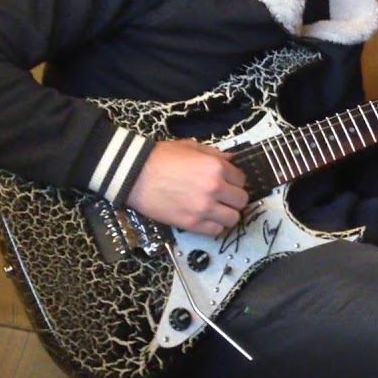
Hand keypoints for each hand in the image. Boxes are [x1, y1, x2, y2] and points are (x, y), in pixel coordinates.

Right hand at [126, 138, 248, 235]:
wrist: (135, 174)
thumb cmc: (162, 157)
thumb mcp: (191, 147)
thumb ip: (215, 154)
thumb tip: (232, 159)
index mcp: (216, 167)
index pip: (241, 179)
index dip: (235, 181)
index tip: (227, 182)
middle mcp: (215, 188)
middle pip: (241, 201)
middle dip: (234, 198)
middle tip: (224, 197)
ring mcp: (204, 208)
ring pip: (233, 219)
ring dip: (227, 214)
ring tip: (217, 209)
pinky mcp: (191, 224)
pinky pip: (216, 231)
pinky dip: (214, 226)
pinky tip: (206, 218)